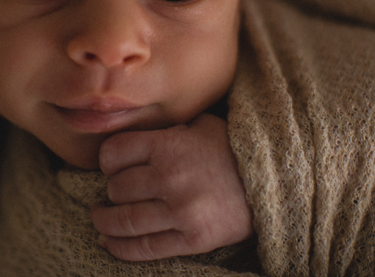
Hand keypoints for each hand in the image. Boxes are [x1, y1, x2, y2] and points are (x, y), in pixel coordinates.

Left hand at [91, 113, 252, 260]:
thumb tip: (132, 140)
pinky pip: (145, 248)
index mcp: (169, 146)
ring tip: (101, 218)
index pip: (113, 154)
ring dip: (104, 222)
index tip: (112, 165)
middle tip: (113, 192)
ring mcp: (181, 211)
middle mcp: (170, 178)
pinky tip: (108, 242)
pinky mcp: (192, 239)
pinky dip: (120, 247)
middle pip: (117, 188)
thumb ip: (164, 131)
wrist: (273, 181)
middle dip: (111, 191)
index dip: (107, 161)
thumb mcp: (197, 126)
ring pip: (124, 220)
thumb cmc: (230, 150)